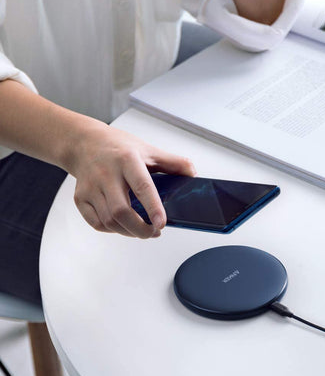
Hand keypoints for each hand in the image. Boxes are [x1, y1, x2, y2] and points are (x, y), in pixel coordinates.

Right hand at [67, 123, 195, 237]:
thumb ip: (172, 162)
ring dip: (128, 231)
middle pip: (121, 211)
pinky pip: (97, 223)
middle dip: (140, 229)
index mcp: (127, 160)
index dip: (153, 207)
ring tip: (142, 230)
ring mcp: (91, 187)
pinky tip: (123, 225)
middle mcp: (106, 174)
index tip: (161, 223)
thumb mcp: (148, 149)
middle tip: (154, 232)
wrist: (85, 143)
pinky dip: (113, 230)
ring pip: (109, 221)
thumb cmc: (118, 147)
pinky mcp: (80, 198)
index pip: (142, 186)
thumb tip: (192, 173)